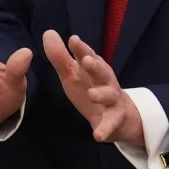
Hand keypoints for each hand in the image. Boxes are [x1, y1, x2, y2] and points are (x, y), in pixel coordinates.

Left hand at [43, 30, 143, 144]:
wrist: (119, 117)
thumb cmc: (92, 89)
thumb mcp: (73, 74)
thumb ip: (60, 56)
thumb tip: (48, 32)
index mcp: (94, 69)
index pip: (88, 56)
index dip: (82, 49)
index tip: (73, 40)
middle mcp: (105, 81)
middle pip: (102, 71)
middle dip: (96, 65)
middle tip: (87, 60)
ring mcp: (112, 101)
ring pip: (109, 95)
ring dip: (101, 94)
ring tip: (92, 94)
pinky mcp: (114, 120)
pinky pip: (110, 125)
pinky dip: (105, 130)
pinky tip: (97, 135)